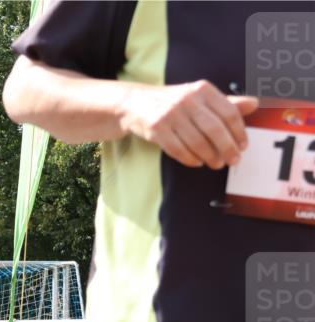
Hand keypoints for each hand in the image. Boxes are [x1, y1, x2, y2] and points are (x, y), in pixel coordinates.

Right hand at [120, 80, 257, 168]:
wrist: (135, 103)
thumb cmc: (172, 102)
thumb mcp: (200, 97)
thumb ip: (226, 103)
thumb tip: (254, 104)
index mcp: (202, 90)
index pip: (229, 113)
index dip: (239, 132)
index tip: (243, 146)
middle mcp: (187, 100)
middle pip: (215, 130)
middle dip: (227, 149)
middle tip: (233, 161)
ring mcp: (170, 114)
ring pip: (197, 142)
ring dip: (209, 157)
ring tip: (216, 163)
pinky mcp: (156, 128)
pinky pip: (178, 149)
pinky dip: (190, 159)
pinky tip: (197, 162)